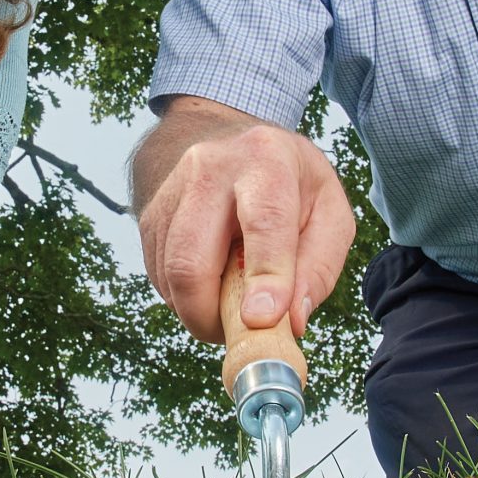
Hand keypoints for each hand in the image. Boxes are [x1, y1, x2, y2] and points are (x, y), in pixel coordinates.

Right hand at [137, 117, 354, 342]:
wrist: (231, 143)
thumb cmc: (289, 184)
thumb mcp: (328, 211)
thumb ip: (319, 266)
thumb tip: (291, 322)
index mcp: (266, 159)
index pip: (264, 222)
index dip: (264, 276)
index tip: (262, 321)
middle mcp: (209, 168)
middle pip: (192, 259)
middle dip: (210, 315)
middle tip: (239, 334)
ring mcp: (171, 191)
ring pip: (171, 276)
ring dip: (199, 311)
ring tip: (231, 303)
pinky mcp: (149, 217)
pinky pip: (159, 277)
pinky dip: (185, 298)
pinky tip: (212, 283)